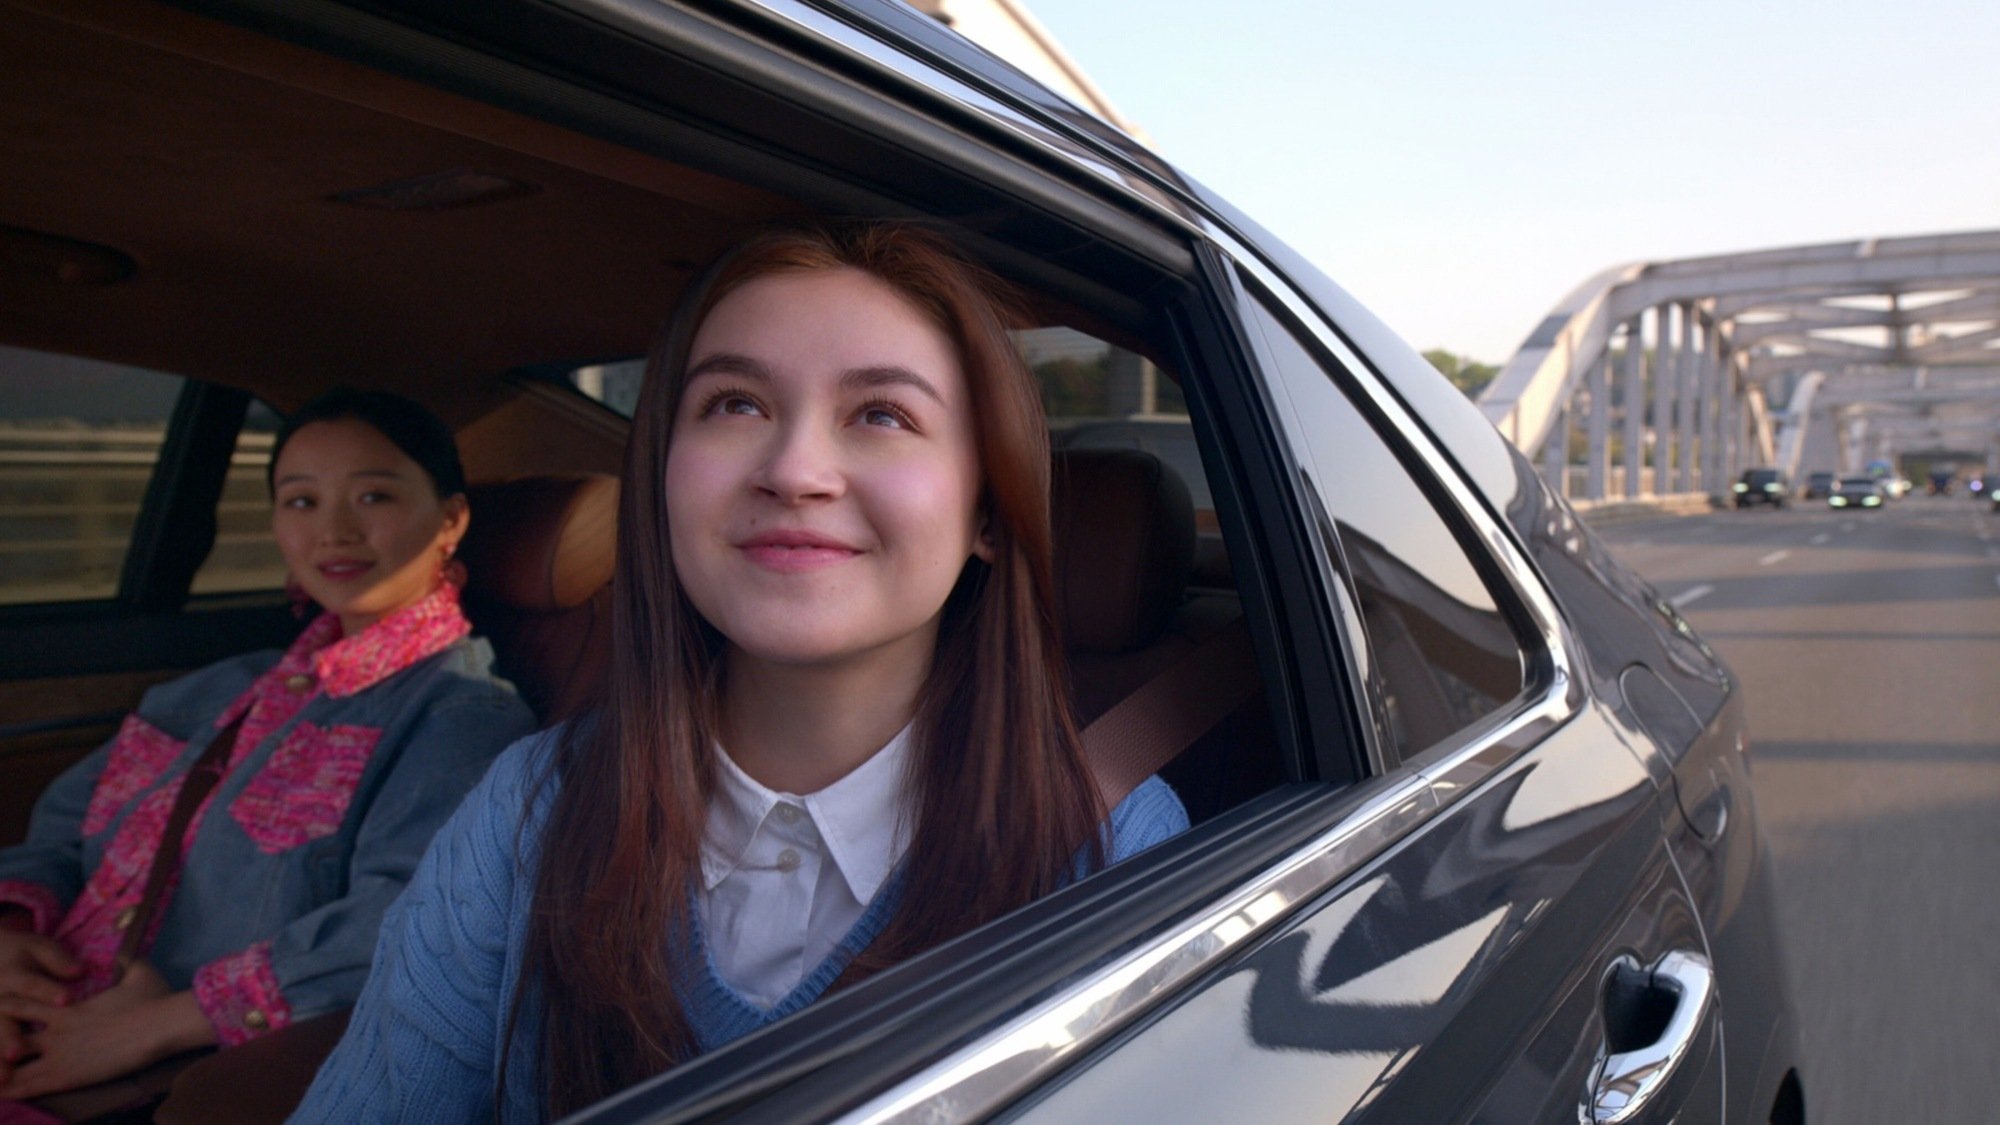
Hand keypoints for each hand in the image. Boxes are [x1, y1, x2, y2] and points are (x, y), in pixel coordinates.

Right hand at [0, 929, 80, 1087]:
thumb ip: (56, 959)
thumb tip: (78, 970)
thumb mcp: (38, 948)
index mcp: (12, 974)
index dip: (47, 992)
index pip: (30, 984)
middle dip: (8, 1037)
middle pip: (1, 1018)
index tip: (66, 1000)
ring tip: (5, 1078)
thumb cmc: (21, 955)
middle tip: (18, 1053)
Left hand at [0, 961, 213, 1099]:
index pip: (21, 1005)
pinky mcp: (67, 1075)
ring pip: (12, 1063)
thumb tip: (128, 953)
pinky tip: (0, 1095)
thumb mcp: (139, 972)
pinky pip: (28, 1086)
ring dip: (0, 1068)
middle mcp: (54, 1030)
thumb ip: (126, 963)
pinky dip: (11, 1091)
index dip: (4, 1009)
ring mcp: (58, 1054)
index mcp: (65, 1007)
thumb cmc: (152, 999)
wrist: (159, 1025)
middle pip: (8, 1036)